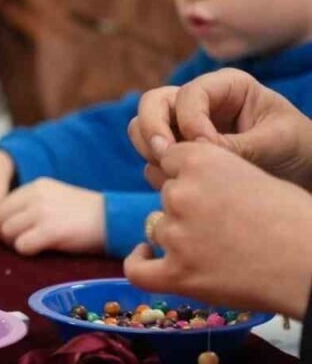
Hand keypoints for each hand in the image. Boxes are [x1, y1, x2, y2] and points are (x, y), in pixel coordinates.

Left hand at [0, 178, 104, 255]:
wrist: (113, 221)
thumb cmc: (82, 214)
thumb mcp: (53, 199)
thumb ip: (27, 206)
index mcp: (35, 186)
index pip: (0, 204)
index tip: (2, 233)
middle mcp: (35, 196)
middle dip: (2, 234)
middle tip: (16, 242)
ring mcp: (42, 213)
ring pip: (8, 232)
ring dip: (15, 243)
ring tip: (32, 244)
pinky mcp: (50, 231)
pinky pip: (22, 246)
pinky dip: (27, 251)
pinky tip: (41, 250)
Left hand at [125, 143, 311, 317]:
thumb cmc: (297, 221)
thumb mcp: (254, 175)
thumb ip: (215, 175)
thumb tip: (186, 182)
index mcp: (202, 160)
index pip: (170, 159)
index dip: (187, 174)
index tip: (202, 188)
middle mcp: (181, 192)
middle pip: (166, 196)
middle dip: (188, 208)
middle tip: (221, 226)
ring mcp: (176, 234)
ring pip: (158, 229)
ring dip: (178, 237)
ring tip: (215, 248)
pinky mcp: (178, 274)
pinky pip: (137, 270)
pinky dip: (139, 262)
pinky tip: (148, 257)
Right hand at [129, 69, 311, 189]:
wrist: (305, 173)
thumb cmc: (299, 148)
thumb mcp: (276, 143)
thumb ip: (238, 146)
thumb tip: (196, 153)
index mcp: (226, 86)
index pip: (189, 93)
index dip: (191, 120)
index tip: (207, 148)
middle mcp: (198, 102)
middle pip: (153, 103)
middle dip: (153, 129)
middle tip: (163, 155)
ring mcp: (184, 127)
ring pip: (143, 128)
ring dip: (149, 148)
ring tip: (169, 171)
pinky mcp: (180, 153)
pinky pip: (151, 157)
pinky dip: (156, 169)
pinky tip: (177, 184)